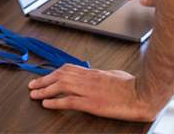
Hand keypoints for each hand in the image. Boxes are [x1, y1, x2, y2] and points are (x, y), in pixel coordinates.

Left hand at [28, 65, 156, 120]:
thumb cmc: (131, 85)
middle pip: (59, 76)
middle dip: (43, 80)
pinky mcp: (92, 103)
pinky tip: (46, 104)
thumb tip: (96, 74)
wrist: (142, 94)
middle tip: (32, 85)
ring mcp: (88, 90)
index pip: (66, 69)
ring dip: (44, 90)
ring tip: (34, 94)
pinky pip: (69, 101)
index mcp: (92, 72)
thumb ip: (101, 74)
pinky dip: (55, 102)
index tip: (43, 76)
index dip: (52, 73)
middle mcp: (87, 79)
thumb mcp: (113, 74)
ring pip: (60, 87)